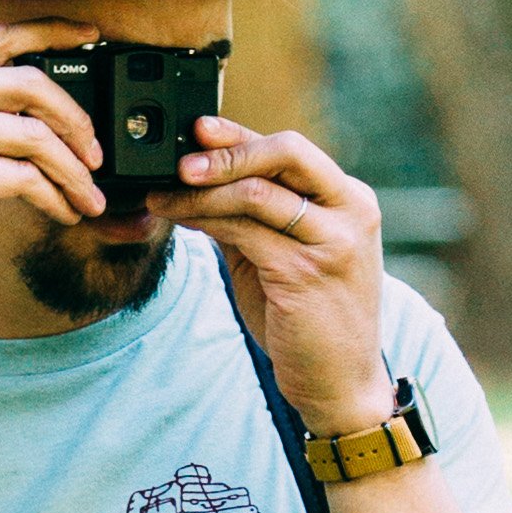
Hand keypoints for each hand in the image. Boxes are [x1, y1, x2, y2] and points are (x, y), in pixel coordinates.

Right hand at [0, 25, 104, 275]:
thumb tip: (26, 118)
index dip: (52, 31)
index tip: (92, 35)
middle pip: (27, 82)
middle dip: (76, 118)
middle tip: (96, 152)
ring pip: (34, 136)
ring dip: (74, 171)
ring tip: (90, 196)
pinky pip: (23, 179)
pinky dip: (54, 198)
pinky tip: (63, 213)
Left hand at [165, 120, 390, 427]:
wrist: (341, 384)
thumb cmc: (309, 320)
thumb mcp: (285, 256)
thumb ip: (254, 217)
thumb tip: (196, 180)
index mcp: (350, 200)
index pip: (291, 150)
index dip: (240, 135)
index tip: (197, 128)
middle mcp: (350, 212)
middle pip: (285, 152)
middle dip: (227, 151)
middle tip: (179, 161)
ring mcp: (332, 241)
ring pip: (256, 193)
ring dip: (201, 192)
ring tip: (162, 196)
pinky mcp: (306, 273)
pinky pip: (245, 232)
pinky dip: (205, 220)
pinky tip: (179, 221)